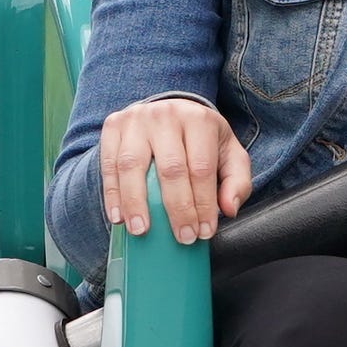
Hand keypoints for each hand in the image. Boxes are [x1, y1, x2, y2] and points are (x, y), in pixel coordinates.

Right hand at [100, 98, 249, 246]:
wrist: (169, 109)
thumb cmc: (201, 138)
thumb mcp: (228, 153)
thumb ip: (236, 181)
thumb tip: (228, 209)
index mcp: (198, 120)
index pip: (201, 168)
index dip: (203, 204)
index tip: (203, 232)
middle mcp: (166, 116)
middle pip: (170, 169)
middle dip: (177, 208)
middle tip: (181, 237)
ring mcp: (136, 120)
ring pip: (132, 166)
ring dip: (135, 203)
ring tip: (141, 230)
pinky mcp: (113, 126)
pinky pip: (109, 165)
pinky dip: (112, 194)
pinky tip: (118, 217)